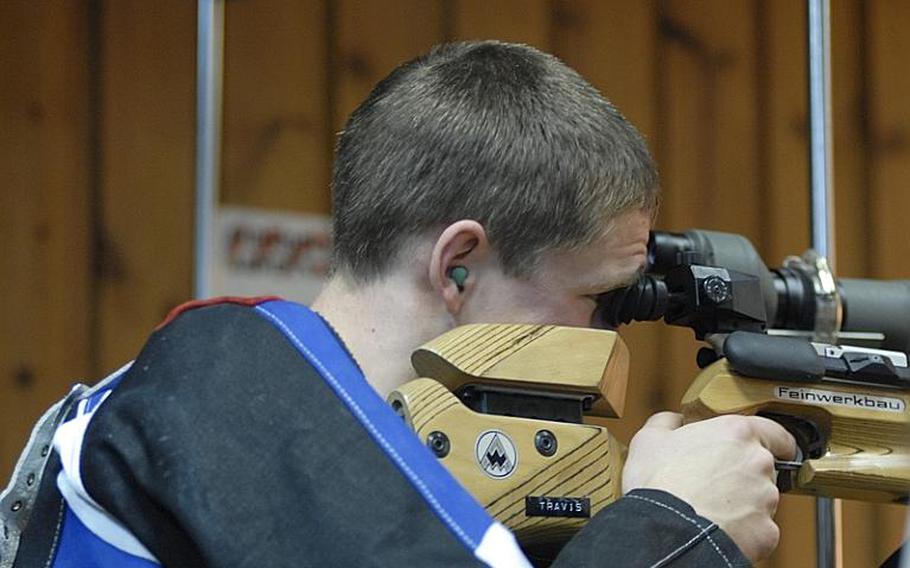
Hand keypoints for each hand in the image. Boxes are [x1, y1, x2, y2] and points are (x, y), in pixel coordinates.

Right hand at [622, 412, 796, 561]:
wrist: (664, 529)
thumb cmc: (659, 483)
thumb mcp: (650, 438)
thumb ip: (668, 422)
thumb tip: (673, 421)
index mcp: (736, 433)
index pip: (776, 433)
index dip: (774, 442)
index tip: (773, 449)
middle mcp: (758, 462)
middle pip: (763, 468)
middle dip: (744, 475)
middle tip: (713, 481)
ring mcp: (765, 498)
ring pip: (761, 499)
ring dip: (743, 503)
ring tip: (711, 508)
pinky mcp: (765, 531)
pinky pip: (759, 529)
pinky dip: (743, 530)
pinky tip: (718, 527)